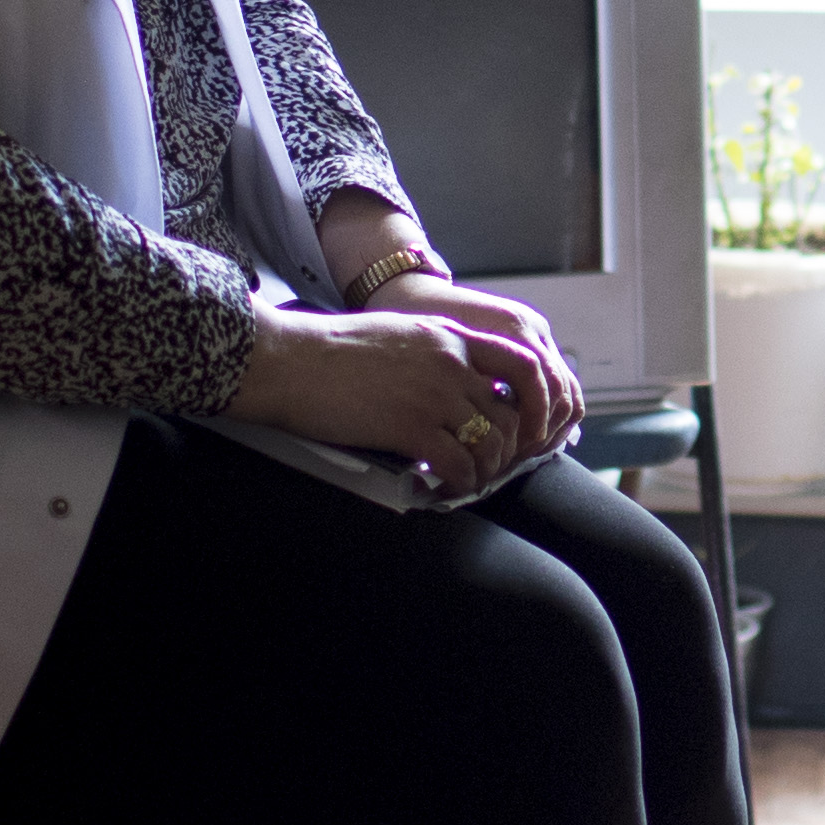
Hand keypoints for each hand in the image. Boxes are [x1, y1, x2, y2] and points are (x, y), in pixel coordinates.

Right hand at [222, 304, 545, 497]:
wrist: (288, 359)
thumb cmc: (329, 350)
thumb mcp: (397, 334)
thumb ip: (433, 353)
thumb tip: (450, 386)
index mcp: (450, 335)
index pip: (522, 363)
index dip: (536, 399)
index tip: (527, 424)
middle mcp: (452, 362)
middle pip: (511, 413)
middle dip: (509, 448)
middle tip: (491, 466)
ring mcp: (434, 394)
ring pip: (491, 444)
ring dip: (485, 471)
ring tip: (468, 482)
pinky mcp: (411, 427)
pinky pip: (459, 466)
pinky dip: (460, 485)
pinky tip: (444, 490)